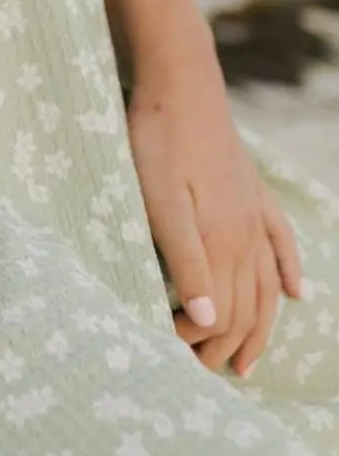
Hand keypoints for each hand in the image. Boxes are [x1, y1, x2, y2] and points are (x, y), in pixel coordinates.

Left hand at [129, 45, 303, 378]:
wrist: (181, 82)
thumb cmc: (158, 140)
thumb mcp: (160, 203)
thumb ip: (185, 261)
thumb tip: (209, 322)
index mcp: (222, 241)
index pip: (222, 313)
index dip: (200, 341)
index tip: (173, 353)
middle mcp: (247, 233)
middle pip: (247, 307)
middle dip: (227, 346)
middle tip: (206, 373)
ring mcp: (254, 212)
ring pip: (267, 285)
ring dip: (260, 326)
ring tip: (248, 361)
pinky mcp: (253, 189)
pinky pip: (280, 241)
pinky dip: (290, 270)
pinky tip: (298, 292)